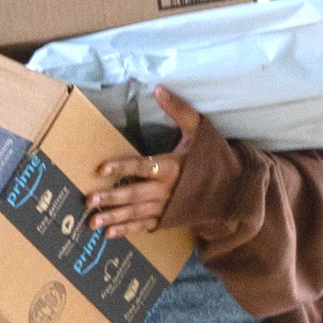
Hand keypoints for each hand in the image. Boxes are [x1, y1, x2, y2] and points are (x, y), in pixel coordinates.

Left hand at [78, 90, 198, 239]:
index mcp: (173, 166)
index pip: (143, 166)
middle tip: (89, 200)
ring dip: (114, 218)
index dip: (122, 167)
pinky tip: (109, 234)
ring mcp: (167, 207)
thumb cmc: (213, 156)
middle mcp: (168, 189)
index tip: (100, 169)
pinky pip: (145, 225)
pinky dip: (127, 230)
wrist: (233, 187)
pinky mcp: (168, 218)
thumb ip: (179, 110)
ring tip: (92, 223)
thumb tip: (159, 88)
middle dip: (112, 198)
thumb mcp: (200, 129)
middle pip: (136, 194)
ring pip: (137, 213)